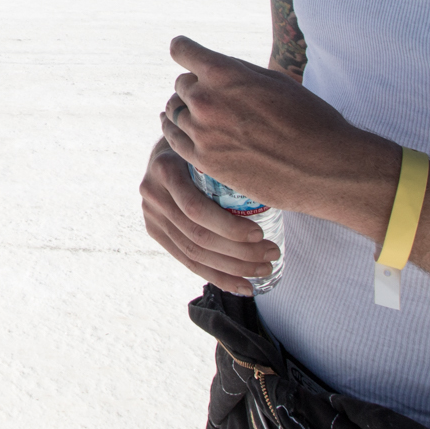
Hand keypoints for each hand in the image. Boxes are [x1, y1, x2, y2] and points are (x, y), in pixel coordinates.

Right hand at [141, 136, 279, 295]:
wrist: (168, 146)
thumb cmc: (202, 143)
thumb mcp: (210, 142)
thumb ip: (227, 156)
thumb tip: (278, 173)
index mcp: (165, 168)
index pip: (196, 209)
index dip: (229, 227)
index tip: (260, 233)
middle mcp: (152, 193)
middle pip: (198, 236)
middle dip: (239, 252)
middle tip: (272, 254)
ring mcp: (151, 215)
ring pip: (193, 254)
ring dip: (232, 268)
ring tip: (263, 270)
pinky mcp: (155, 231)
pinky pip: (187, 261)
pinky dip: (216, 276)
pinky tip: (242, 287)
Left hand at [158, 35, 395, 240]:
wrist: (324, 167)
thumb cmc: (309, 118)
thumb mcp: (274, 80)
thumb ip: (237, 72)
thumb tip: (213, 68)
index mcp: (224, 72)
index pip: (181, 50)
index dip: (186, 51)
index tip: (188, 54)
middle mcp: (206, 99)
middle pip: (182, 84)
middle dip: (195, 86)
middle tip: (211, 95)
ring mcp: (202, 132)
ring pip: (175, 112)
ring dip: (186, 111)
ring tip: (192, 113)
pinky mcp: (204, 161)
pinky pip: (174, 141)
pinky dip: (175, 133)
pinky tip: (177, 129)